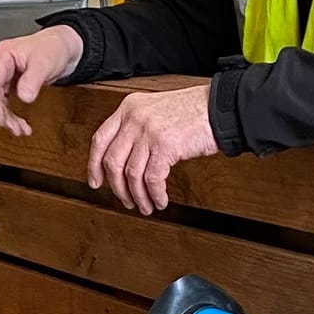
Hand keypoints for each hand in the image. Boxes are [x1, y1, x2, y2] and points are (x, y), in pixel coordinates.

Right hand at [0, 26, 81, 134]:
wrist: (64, 47)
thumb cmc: (54, 47)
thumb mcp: (45, 62)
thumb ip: (33, 79)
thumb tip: (24, 97)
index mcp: (3, 54)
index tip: (3, 119)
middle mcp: (0, 64)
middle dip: (2, 114)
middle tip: (15, 129)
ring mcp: (5, 74)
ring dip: (6, 117)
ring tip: (20, 130)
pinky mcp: (11, 83)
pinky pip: (6, 102)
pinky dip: (11, 114)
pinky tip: (20, 123)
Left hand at [86, 86, 219, 214]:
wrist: (219, 107)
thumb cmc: (193, 112)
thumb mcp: (155, 111)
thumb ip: (136, 128)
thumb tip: (125, 161)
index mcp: (129, 108)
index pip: (100, 139)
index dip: (93, 165)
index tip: (95, 182)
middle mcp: (134, 118)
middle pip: (112, 161)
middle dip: (117, 188)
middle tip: (125, 201)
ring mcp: (148, 131)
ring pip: (131, 174)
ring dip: (137, 196)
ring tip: (146, 206)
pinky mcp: (165, 145)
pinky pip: (152, 179)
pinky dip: (155, 194)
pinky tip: (160, 200)